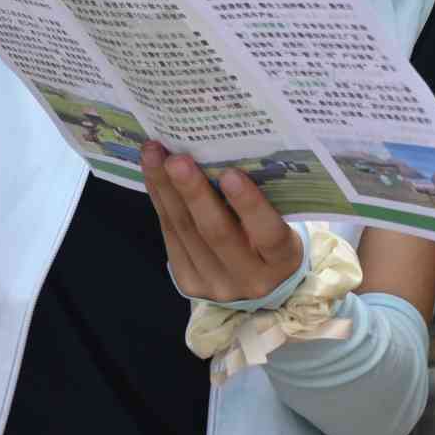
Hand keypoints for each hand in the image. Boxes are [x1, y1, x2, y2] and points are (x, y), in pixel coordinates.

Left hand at [141, 142, 304, 302]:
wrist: (258, 280)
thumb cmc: (272, 234)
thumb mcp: (280, 220)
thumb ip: (261, 196)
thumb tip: (223, 150)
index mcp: (281, 260)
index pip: (269, 234)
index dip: (249, 205)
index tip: (230, 174)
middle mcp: (250, 278)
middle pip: (217, 233)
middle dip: (194, 193)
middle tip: (177, 159)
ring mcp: (216, 284)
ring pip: (186, 232)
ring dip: (166, 190)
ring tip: (153, 155)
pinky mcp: (189, 282)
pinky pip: (170, 237)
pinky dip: (160, 201)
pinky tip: (153, 175)